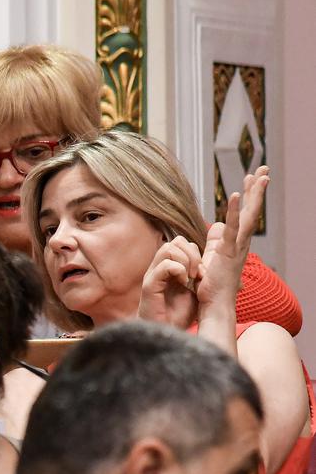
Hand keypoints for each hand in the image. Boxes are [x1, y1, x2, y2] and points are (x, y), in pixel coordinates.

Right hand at [139, 237, 200, 328]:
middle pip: (176, 242)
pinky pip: (164, 265)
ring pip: (168, 248)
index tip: (202, 272)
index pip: (182, 244)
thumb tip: (215, 269)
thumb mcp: (196, 293)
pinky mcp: (149, 285)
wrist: (166, 334)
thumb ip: (201, 278)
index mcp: (170, 268)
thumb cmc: (179, 316)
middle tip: (197, 274)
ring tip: (190, 278)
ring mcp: (153, 275)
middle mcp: (160, 268)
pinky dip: (178, 271)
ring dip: (185, 261)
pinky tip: (183, 283)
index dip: (196, 253)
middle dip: (192, 254)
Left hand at [195, 165, 268, 313]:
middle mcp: (241, 242)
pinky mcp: (227, 252)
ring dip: (253, 195)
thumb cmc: (211, 284)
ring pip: (248, 216)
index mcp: (237, 241)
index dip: (249, 195)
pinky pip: (230, 228)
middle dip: (257, 189)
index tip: (251, 177)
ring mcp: (236, 247)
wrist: (213, 304)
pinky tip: (234, 195)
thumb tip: (216, 225)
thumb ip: (215, 240)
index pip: (245, 213)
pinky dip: (232, 211)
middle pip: (252, 210)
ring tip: (259, 175)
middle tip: (264, 168)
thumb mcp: (211, 255)